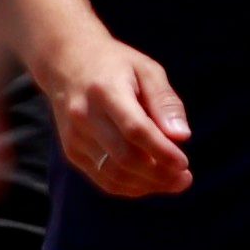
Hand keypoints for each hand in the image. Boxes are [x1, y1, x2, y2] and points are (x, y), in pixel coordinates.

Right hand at [34, 24, 193, 197]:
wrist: (64, 63)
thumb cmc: (115, 65)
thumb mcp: (146, 70)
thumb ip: (165, 101)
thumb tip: (182, 137)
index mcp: (105, 91)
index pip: (135, 129)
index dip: (162, 151)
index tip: (184, 163)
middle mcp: (84, 116)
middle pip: (124, 157)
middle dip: (159, 174)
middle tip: (184, 177)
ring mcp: (74, 136)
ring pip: (113, 174)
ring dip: (147, 185)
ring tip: (173, 182)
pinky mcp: (71, 151)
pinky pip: (103, 179)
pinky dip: (130, 187)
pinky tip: (150, 181)